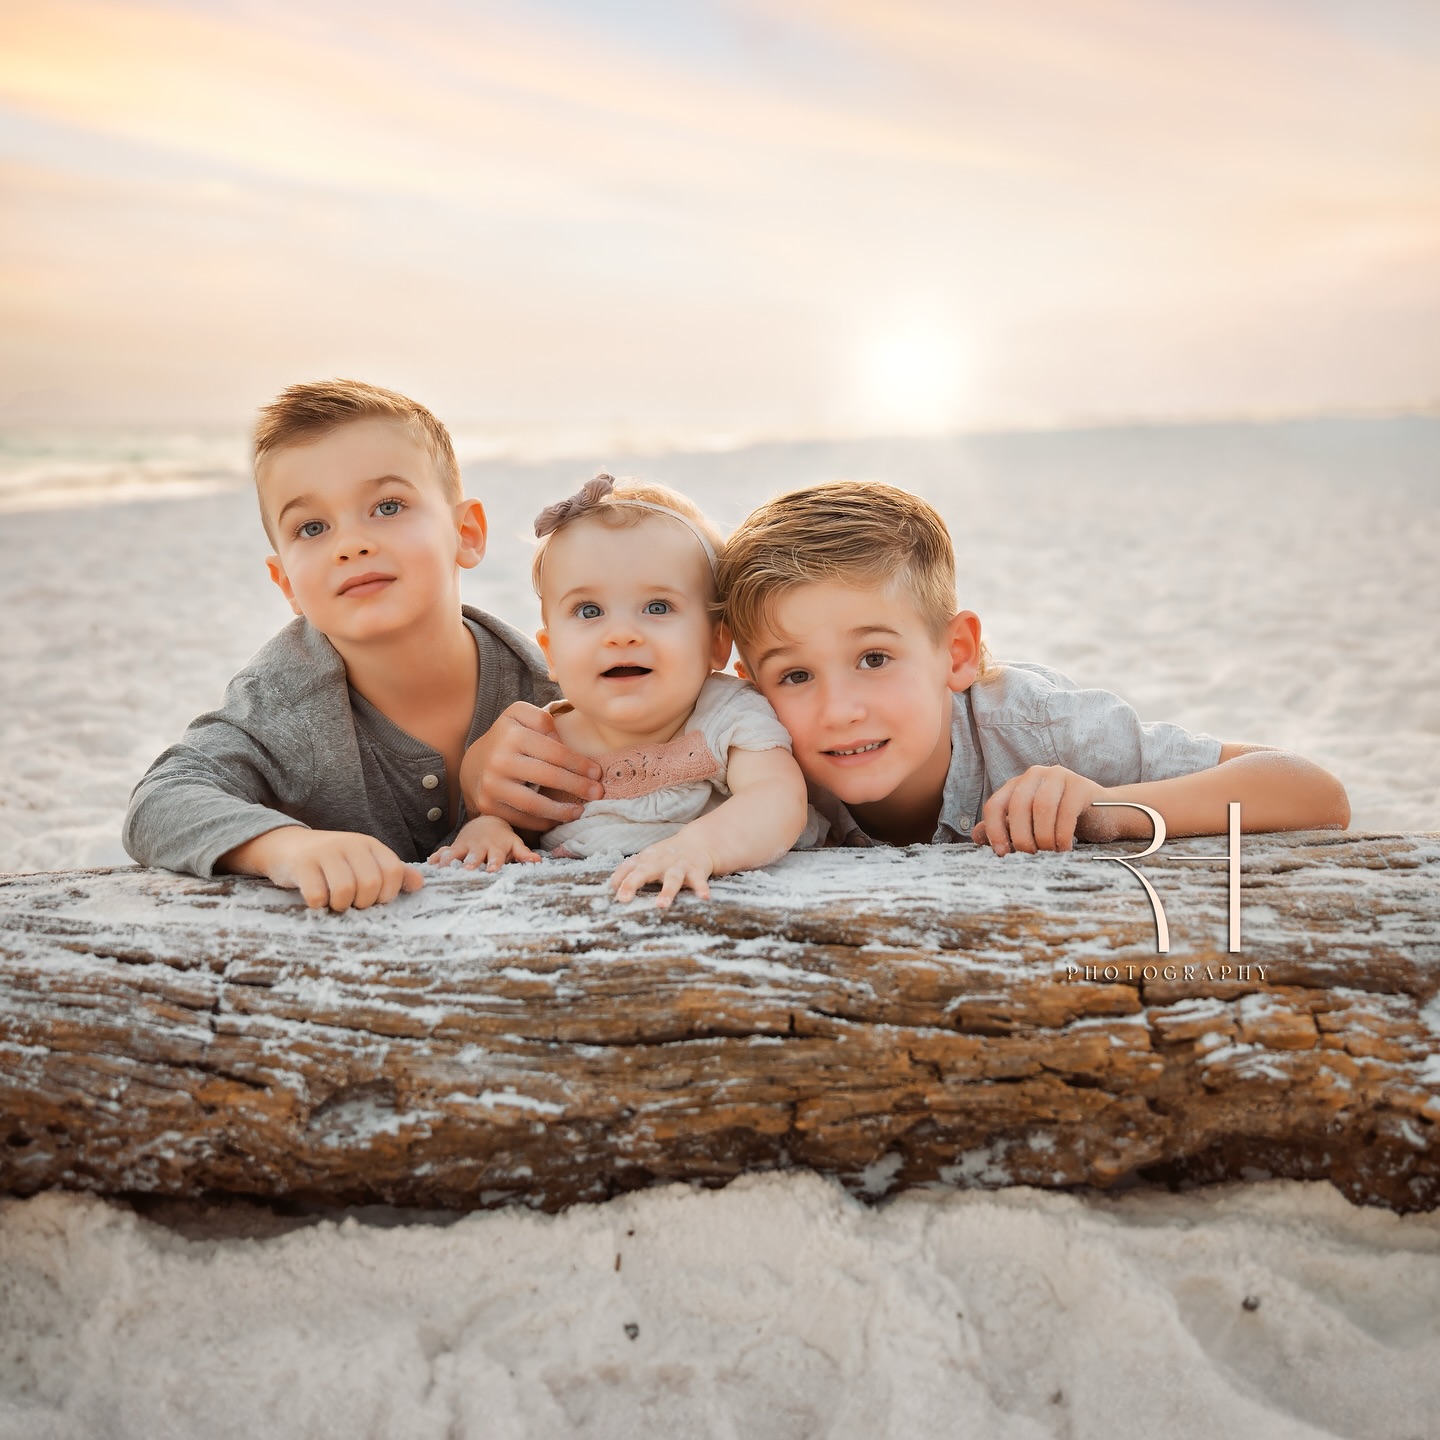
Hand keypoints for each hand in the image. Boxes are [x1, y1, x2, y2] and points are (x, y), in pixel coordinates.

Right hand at [219, 827, 422, 910]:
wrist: (287, 846)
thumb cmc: (332, 861)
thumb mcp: (363, 861)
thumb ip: (391, 873)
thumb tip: (419, 884)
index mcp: (369, 844)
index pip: (393, 871)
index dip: (388, 893)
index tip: (376, 900)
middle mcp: (350, 844)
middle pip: (370, 884)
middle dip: (363, 903)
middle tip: (352, 904)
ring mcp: (325, 852)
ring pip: (345, 891)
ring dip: (341, 906)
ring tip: (335, 903)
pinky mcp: (302, 864)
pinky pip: (318, 895)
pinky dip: (319, 905)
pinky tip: (316, 900)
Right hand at [430, 816, 540, 871]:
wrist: (485, 823)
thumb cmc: (503, 839)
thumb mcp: (515, 844)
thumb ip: (524, 854)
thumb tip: (538, 861)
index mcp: (496, 847)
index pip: (496, 856)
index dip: (494, 863)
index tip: (491, 871)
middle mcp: (479, 847)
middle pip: (474, 856)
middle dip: (470, 863)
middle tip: (466, 870)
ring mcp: (465, 847)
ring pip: (455, 854)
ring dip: (449, 861)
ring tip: (442, 869)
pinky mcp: (453, 847)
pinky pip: (442, 852)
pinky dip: (436, 858)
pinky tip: (429, 865)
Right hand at [459, 702, 602, 830]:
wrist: (474, 764)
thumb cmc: (507, 738)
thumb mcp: (519, 716)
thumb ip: (542, 720)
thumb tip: (561, 741)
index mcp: (512, 735)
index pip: (555, 752)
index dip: (579, 764)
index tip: (597, 772)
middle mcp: (499, 760)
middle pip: (548, 777)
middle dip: (578, 786)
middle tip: (597, 793)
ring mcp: (492, 786)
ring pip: (534, 804)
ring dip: (562, 811)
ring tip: (580, 811)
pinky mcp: (488, 807)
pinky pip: (522, 819)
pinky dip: (544, 822)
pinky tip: (558, 819)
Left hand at [609, 834, 716, 908]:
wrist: (698, 843)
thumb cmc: (665, 857)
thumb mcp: (646, 859)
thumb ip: (629, 871)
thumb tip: (610, 888)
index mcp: (646, 860)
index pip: (628, 867)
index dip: (619, 878)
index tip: (612, 890)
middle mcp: (660, 862)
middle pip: (644, 872)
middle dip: (633, 884)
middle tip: (623, 899)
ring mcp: (678, 866)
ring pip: (672, 879)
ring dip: (667, 891)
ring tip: (662, 904)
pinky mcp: (696, 871)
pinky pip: (699, 881)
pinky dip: (701, 889)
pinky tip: (704, 898)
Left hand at [972, 765, 1109, 855]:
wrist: (1105, 815)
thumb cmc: (1061, 823)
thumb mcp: (1030, 826)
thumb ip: (1004, 829)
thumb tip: (977, 837)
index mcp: (1016, 785)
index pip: (995, 805)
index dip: (994, 831)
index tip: (1002, 854)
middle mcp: (1034, 775)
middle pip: (1017, 805)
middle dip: (1021, 836)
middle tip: (1031, 855)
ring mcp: (1058, 776)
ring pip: (1041, 807)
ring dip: (1042, 836)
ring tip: (1049, 853)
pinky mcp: (1080, 785)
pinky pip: (1066, 810)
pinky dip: (1062, 834)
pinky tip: (1064, 848)